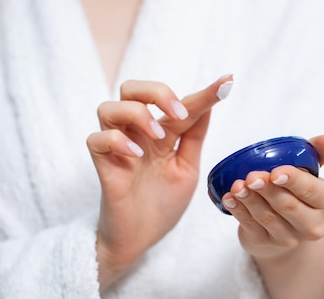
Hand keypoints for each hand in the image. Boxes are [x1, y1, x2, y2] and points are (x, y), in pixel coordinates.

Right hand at [87, 75, 232, 288]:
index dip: (204, 92)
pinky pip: (96, 140)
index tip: (227, 83)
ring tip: (158, 137)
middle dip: (157, 92)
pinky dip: (116, 141)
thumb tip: (209, 105)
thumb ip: (194, 137)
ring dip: (137, 114)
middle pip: (131, 88)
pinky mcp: (103, 167)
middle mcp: (137, 134)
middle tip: (179, 113)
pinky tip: (136, 155)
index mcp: (161, 133)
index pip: (179, 103)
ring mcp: (117, 148)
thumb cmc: (162, 204)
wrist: (140, 240)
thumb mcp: (187, 167)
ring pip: (108, 107)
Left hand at [221, 135, 323, 298]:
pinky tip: (230, 198)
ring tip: (238, 185)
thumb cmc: (299, 191)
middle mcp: (314, 225)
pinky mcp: (266, 244)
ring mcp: (290, 238)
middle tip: (252, 176)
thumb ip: (319, 152)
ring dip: (250, 199)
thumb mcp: (311, 171)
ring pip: (267, 217)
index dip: (294, 181)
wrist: (287, 228)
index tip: (276, 172)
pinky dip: (238, 210)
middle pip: (288, 206)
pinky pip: (250, 226)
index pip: (312, 191)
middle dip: (268, 190)